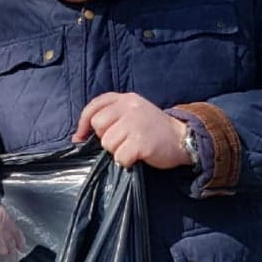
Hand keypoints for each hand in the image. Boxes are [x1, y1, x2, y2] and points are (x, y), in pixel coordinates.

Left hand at [72, 92, 186, 168]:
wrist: (183, 138)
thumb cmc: (154, 129)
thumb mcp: (134, 113)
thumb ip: (111, 118)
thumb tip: (78, 137)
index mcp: (126, 99)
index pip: (94, 107)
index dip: (83, 124)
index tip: (80, 137)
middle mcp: (130, 107)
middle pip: (98, 126)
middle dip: (105, 138)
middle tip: (122, 141)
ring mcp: (136, 124)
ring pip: (108, 143)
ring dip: (117, 151)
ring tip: (132, 148)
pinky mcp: (142, 142)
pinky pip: (120, 157)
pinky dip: (125, 162)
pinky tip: (136, 157)